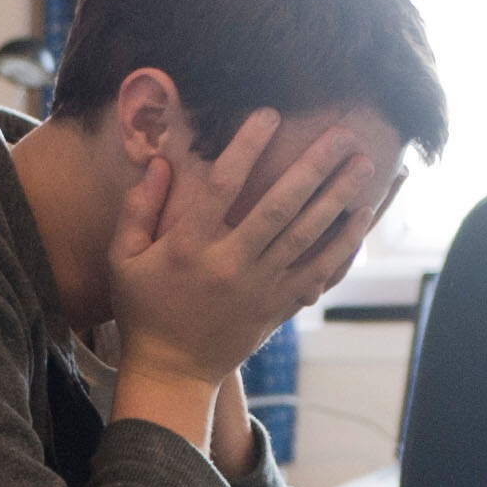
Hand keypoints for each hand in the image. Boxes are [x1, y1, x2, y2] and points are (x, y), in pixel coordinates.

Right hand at [103, 111, 386, 397]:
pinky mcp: (279, 306)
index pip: (222, 187)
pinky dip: (343, 244)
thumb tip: (160, 160)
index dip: (247, 148)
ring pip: (306, 236)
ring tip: (363, 163)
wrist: (172, 371)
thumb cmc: (144, 309)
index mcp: (189, 247)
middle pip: (279, 207)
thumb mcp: (123, 258)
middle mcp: (230, 265)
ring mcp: (260, 288)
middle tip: (342, 133)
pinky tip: (363, 216)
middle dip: (314, 167)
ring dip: (338, 197)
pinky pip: (319, 272)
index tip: (270, 114)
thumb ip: (138, 208)